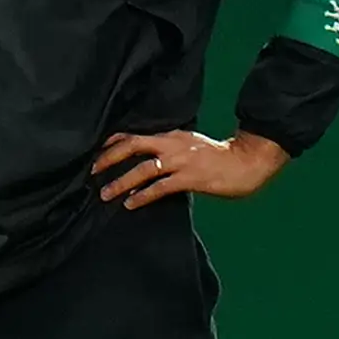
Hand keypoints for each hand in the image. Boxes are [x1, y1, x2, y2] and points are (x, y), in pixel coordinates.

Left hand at [93, 128, 288, 208]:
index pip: (137, 134)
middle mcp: (173, 145)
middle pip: (134, 146)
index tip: (98, 151)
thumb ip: (171, 150)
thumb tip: (150, 162)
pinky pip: (160, 187)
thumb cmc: (220, 157)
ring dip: (121, 182)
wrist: (246, 162)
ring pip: (143, 169)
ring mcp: (181, 161)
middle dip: (109, 158)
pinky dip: (143, 196)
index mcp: (173, 135)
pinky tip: (131, 203)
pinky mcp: (190, 178)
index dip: (114, 142)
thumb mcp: (192, 145)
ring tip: (106, 193)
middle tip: (93, 171)